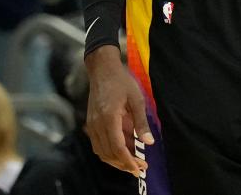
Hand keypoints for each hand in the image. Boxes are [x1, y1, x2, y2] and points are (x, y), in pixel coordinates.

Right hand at [84, 45, 151, 176]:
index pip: (117, 148)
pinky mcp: (91, 123)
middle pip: (109, 154)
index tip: (140, 169)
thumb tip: (149, 142)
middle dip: (125, 164)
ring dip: (116, 160)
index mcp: (109, 118)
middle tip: (140, 168)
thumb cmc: (121, 82)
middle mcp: (97, 124)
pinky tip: (122, 150)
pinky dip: (109, 152)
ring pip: (101, 152)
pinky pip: (98, 145)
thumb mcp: (136, 99)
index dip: (129, 162)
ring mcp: (92, 124)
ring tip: (133, 162)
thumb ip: (141, 122)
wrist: (102, 69)